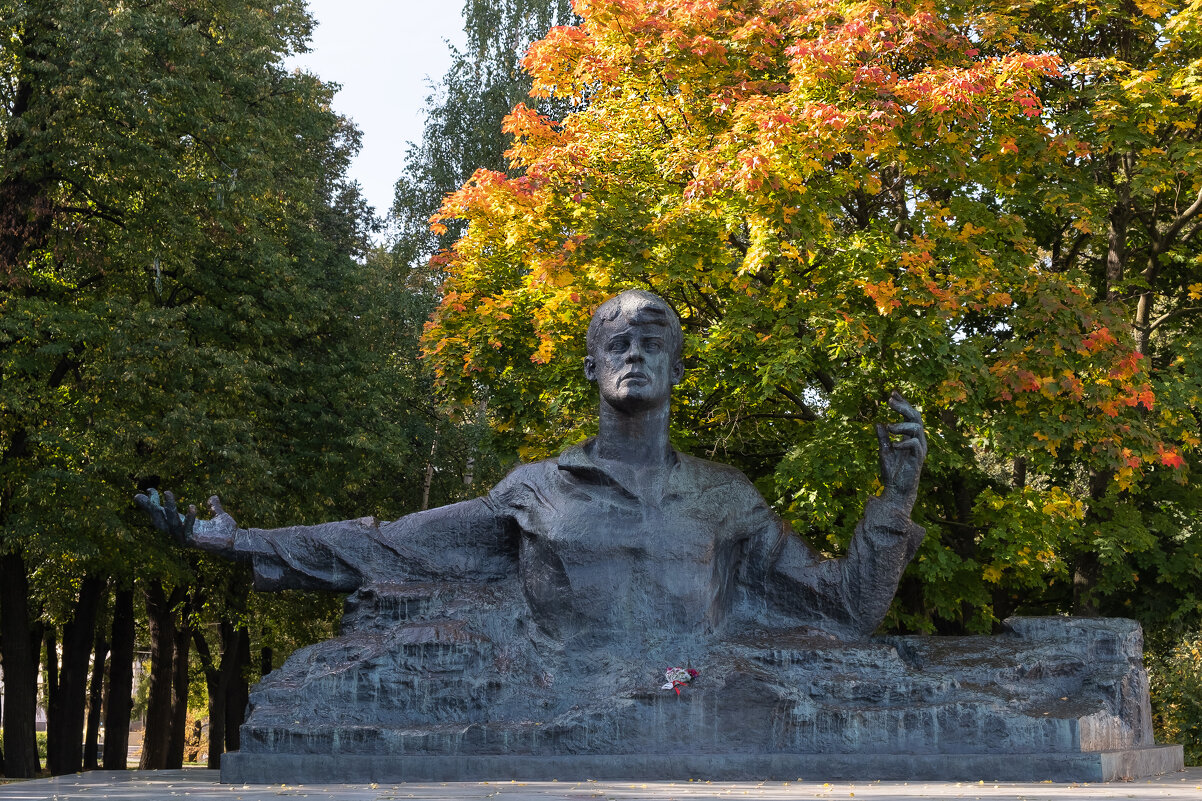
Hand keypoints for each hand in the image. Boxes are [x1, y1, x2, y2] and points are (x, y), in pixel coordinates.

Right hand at [135, 489, 237, 554]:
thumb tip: (213, 497)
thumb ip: (214, 506)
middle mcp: (180, 532)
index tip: (149, 489)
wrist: (237, 542)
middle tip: (138, 495)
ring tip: (167, 492)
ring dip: (169, 508)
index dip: (154, 503)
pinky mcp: (194, 543)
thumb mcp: (218, 515)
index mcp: (183, 525)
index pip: (163, 514)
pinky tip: (192, 506)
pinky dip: (188, 519)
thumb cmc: (226, 531)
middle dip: (149, 508)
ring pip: (171, 524)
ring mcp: (185, 539)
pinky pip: (187, 531)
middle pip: (159, 520)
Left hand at [875, 391, 926, 511]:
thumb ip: (882, 438)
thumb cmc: (891, 472)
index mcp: (910, 437)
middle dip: (903, 407)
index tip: (892, 393)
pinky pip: (914, 444)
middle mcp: (918, 440)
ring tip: (888, 428)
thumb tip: (878, 423)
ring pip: (916, 427)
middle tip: (889, 401)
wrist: (896, 491)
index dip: (902, 403)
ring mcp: (919, 449)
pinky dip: (903, 442)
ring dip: (901, 425)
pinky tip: (893, 445)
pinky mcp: (918, 458)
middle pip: (915, 416)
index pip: (909, 415)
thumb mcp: (883, 451)